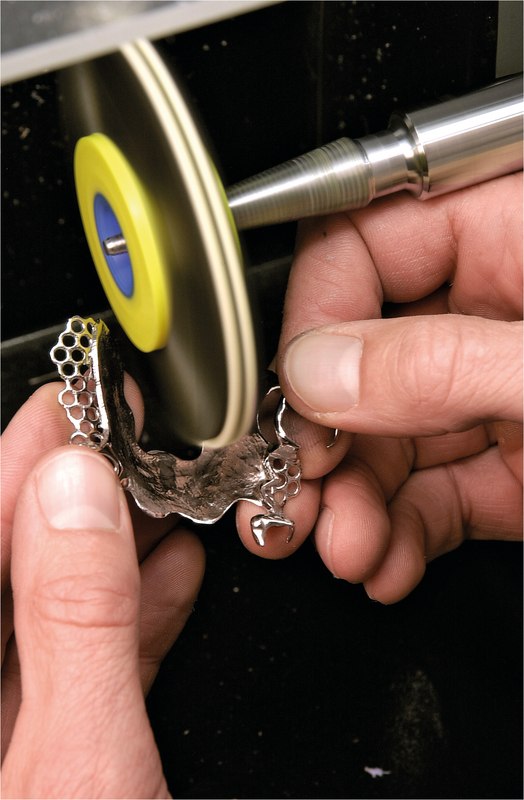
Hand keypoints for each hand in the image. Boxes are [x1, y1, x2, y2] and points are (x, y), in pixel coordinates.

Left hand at [1, 383, 204, 797]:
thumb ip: (77, 622)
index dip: (24, 461)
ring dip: (116, 542)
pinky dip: (136, 609)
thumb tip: (76, 489)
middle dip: (79, 492)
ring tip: (162, 488)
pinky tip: (174, 570)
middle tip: (131, 434)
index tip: (78, 404)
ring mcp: (14, 735)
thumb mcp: (83, 766)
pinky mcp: (64, 756)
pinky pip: (90, 659)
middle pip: (15, 564)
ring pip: (54, 607)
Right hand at [237, 173, 521, 601]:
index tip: (293, 400)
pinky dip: (397, 536)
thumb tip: (316, 373)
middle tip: (289, 494)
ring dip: (347, 506)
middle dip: (315, 444)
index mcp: (507, 236)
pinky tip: (386, 564)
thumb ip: (439, 363)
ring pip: (382, 442)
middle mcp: (489, 312)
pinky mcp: (507, 464)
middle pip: (355, 361)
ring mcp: (492, 393)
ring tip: (343, 547)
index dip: (309, 323)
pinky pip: (429, 494)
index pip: (359, 245)